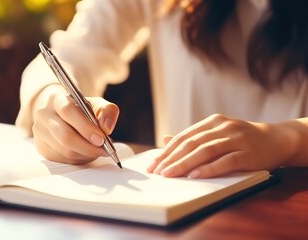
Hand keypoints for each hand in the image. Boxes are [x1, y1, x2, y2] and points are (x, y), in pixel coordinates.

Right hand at [31, 84, 119, 163]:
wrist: (61, 115)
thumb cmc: (81, 110)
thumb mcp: (97, 104)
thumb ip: (107, 111)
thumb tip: (107, 127)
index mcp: (56, 99)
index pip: (68, 112)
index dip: (86, 127)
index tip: (101, 139)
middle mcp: (44, 115)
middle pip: (65, 136)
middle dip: (87, 146)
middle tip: (103, 150)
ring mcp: (40, 133)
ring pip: (65, 151)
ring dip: (86, 154)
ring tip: (97, 150)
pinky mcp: (42, 148)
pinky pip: (64, 159)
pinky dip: (79, 159)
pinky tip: (85, 152)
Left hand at [147, 114, 297, 177]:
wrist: (276, 139)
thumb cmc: (241, 139)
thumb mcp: (216, 133)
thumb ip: (193, 137)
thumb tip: (165, 140)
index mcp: (212, 121)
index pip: (184, 137)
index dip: (167, 151)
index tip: (153, 164)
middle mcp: (223, 127)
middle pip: (192, 143)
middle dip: (172, 159)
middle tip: (157, 171)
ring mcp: (236, 139)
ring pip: (206, 151)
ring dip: (185, 164)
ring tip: (170, 174)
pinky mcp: (249, 153)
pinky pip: (226, 161)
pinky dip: (209, 168)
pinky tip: (195, 175)